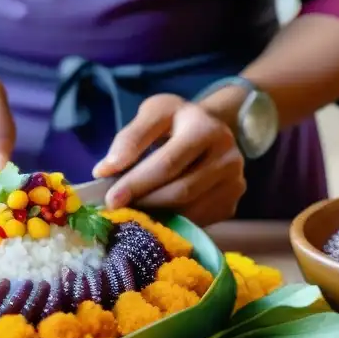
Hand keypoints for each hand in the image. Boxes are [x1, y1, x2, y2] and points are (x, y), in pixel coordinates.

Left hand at [92, 93, 245, 226]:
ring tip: (132, 213)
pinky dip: (172, 223)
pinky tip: (154, 217)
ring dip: (156, 216)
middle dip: (144, 202)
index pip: (168, 162)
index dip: (137, 183)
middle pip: (181, 190)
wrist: (214, 129)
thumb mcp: (154, 114)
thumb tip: (104, 171)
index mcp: (206, 128)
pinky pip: (197, 221)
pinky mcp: (232, 204)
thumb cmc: (177, 122)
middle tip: (116, 210)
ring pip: (190, 211)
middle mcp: (228, 156)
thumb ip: (129, 138)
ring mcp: (234, 183)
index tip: (111, 199)